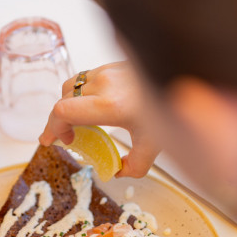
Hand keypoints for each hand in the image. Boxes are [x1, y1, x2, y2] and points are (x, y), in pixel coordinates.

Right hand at [39, 61, 160, 177]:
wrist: (184, 75)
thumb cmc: (172, 106)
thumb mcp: (154, 145)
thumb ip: (135, 166)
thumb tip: (118, 172)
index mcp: (110, 106)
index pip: (63, 112)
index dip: (52, 128)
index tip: (52, 141)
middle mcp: (105, 84)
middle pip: (64, 100)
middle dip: (59, 121)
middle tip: (69, 139)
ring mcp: (108, 70)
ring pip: (72, 86)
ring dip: (69, 104)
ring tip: (79, 123)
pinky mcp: (113, 64)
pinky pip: (86, 78)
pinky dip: (82, 93)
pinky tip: (94, 107)